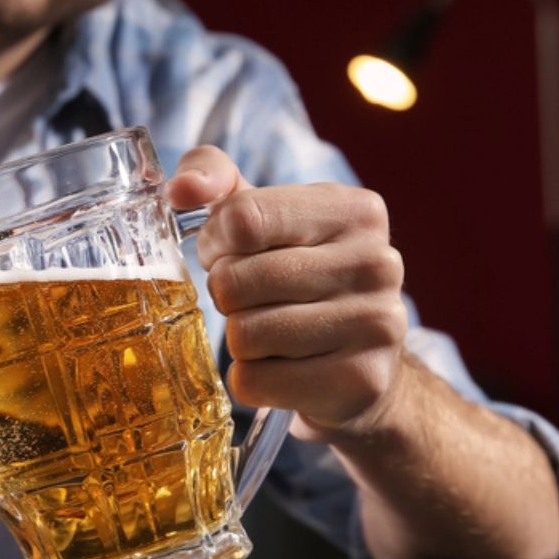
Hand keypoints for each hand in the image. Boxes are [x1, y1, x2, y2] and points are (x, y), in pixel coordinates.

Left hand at [166, 146, 407, 440]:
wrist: (361, 357)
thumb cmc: (295, 271)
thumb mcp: (260, 211)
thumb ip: (213, 177)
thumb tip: (181, 190)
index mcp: (353, 210)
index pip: (244, 219)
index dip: (215, 242)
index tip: (223, 253)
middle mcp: (377, 263)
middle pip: (238, 281)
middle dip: (224, 293)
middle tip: (247, 298)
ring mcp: (377, 324)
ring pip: (244, 335)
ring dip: (238, 338)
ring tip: (268, 331)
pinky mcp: (362, 381)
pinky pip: (256, 381)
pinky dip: (251, 379)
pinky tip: (280, 366)